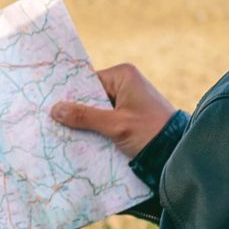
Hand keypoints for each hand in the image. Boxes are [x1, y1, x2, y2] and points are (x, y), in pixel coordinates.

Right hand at [50, 63, 177, 158]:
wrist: (178, 153)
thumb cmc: (150, 133)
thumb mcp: (115, 125)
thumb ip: (85, 117)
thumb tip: (55, 109)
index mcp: (123, 75)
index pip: (87, 82)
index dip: (70, 96)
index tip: (50, 108)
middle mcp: (125, 84)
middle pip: (90, 97)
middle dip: (76, 112)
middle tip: (52, 124)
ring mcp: (128, 101)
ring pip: (96, 111)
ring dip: (85, 124)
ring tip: (62, 135)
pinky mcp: (129, 118)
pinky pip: (105, 121)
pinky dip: (95, 130)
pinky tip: (80, 141)